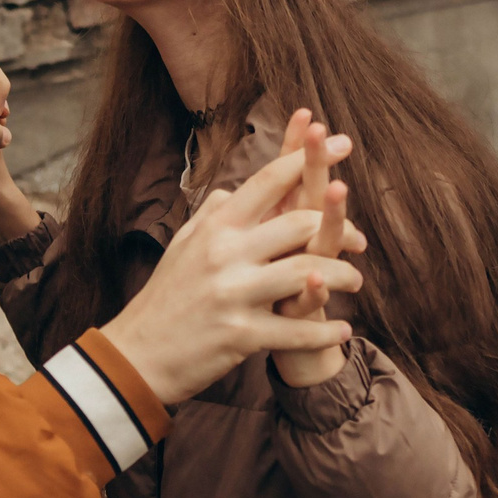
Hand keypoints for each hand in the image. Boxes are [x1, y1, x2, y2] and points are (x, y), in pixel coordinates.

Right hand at [101, 135, 364, 405]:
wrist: (139, 353)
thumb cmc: (167, 295)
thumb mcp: (185, 243)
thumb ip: (214, 214)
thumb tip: (234, 190)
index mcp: (216, 224)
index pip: (269, 180)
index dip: (310, 157)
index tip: (345, 143)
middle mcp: (226, 252)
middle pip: (300, 222)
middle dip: (339, 229)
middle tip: (358, 241)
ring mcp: (235, 293)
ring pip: (308, 273)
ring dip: (341, 277)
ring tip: (356, 281)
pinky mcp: (242, 334)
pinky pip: (296, 330)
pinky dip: (325, 332)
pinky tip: (344, 330)